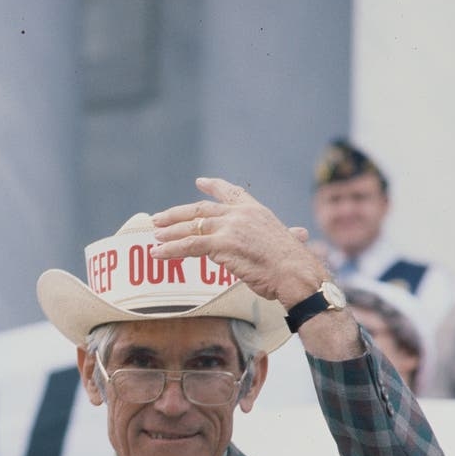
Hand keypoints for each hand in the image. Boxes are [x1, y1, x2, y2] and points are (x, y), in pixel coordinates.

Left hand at [150, 177, 324, 307]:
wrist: (296, 273)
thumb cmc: (295, 265)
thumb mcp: (289, 241)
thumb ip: (288, 235)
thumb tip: (299, 234)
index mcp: (256, 211)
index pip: (232, 192)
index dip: (214, 187)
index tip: (200, 182)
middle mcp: (241, 214)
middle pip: (201, 210)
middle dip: (177, 214)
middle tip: (158, 218)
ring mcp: (230, 227)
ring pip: (192, 227)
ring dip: (170, 232)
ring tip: (154, 236)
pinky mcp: (222, 244)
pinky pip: (190, 246)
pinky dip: (171, 249)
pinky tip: (158, 253)